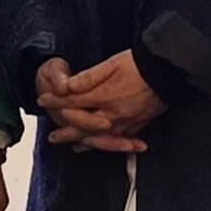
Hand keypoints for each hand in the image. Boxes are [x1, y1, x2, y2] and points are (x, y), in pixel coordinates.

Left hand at [38, 51, 162, 153]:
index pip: (72, 101)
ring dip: (84, 142)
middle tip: (52, 138)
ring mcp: (125, 121)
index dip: (55, 100)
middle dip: (66, 132)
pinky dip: (108, 144)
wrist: (167, 71)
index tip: (43, 100)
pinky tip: (103, 145)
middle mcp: (112, 113)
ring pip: (100, 137)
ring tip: (73, 147)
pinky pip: (119, 139)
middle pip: (83, 126)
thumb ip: (88, 77)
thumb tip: (67, 86)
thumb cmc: (139, 64)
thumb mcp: (111, 64)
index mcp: (103, 96)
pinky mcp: (138, 124)